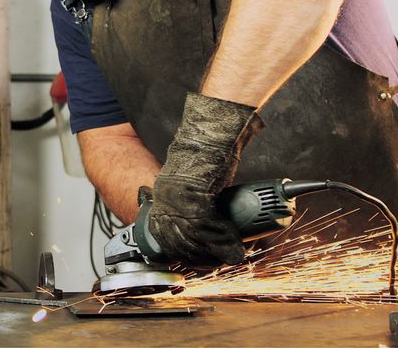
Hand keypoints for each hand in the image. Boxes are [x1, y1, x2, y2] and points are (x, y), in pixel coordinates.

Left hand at [147, 92, 263, 266]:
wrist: (210, 135)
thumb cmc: (206, 156)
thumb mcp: (194, 185)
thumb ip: (196, 206)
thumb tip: (209, 226)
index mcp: (162, 199)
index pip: (166, 238)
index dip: (183, 254)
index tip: (198, 261)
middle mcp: (166, 201)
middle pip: (179, 242)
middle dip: (199, 258)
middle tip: (217, 263)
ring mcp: (178, 199)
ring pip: (194, 238)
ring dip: (215, 252)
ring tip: (231, 256)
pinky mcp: (194, 196)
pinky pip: (207, 227)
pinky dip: (223, 239)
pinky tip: (234, 246)